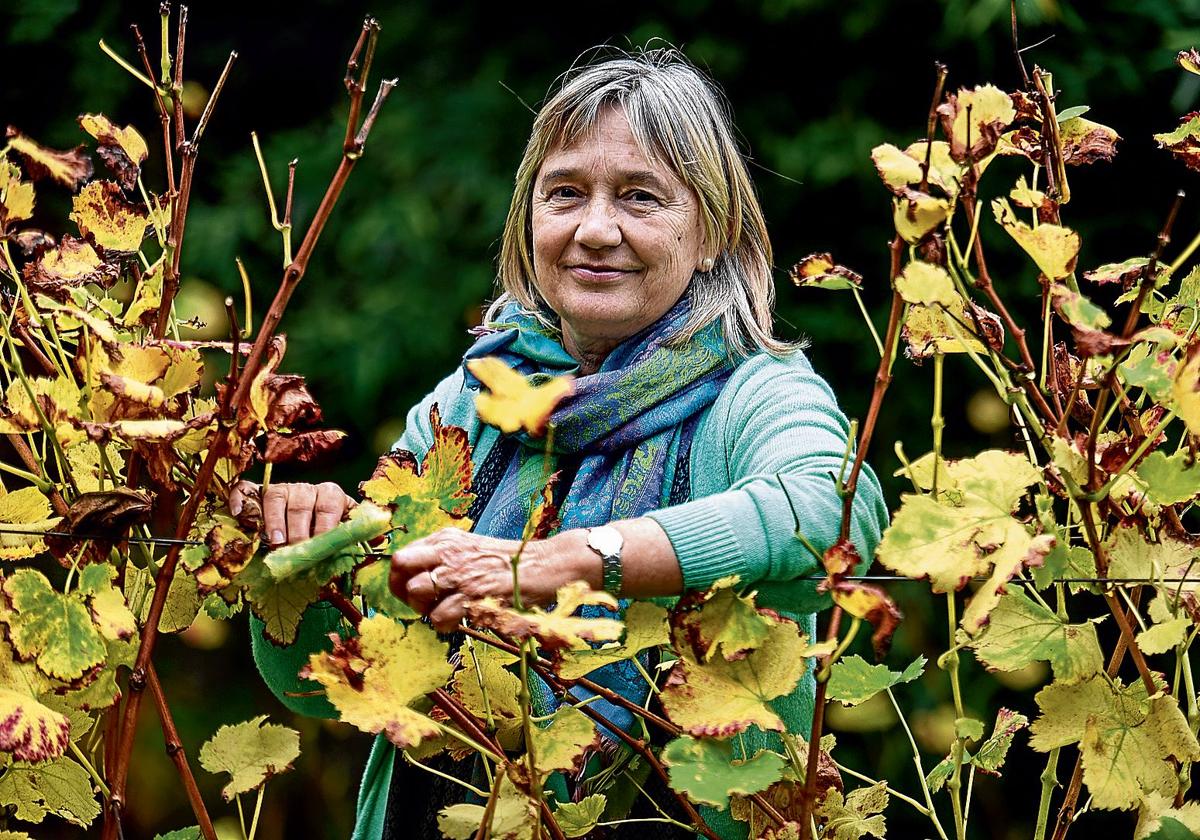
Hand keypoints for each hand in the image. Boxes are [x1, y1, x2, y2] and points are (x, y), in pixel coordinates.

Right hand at [230, 480, 353, 545]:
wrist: (306, 523)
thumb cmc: (326, 533)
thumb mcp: (345, 532)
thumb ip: (358, 535)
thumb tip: (382, 536)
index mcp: (331, 495)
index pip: (329, 505)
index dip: (324, 527)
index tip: (318, 546)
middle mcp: (307, 489)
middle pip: (301, 504)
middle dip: (298, 530)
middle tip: (294, 550)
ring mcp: (283, 490)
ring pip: (276, 498)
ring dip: (274, 521)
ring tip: (274, 542)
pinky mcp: (260, 494)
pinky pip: (248, 490)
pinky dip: (241, 499)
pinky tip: (239, 514)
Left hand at [390, 528, 580, 632]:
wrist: (544, 565)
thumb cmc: (508, 563)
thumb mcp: (471, 549)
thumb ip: (444, 558)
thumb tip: (416, 580)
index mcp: (446, 539)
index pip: (401, 556)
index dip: (399, 580)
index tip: (412, 594)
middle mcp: (448, 551)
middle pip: (400, 568)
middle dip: (405, 593)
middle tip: (425, 605)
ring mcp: (460, 572)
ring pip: (416, 592)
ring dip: (426, 609)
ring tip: (446, 612)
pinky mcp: (473, 594)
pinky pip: (439, 616)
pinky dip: (446, 625)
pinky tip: (462, 620)